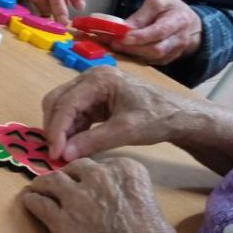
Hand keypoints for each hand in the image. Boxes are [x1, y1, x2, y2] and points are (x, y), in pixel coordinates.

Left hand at [21, 157, 191, 232]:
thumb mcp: (146, 201)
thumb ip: (123, 191)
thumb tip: (105, 197)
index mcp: (124, 169)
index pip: (98, 164)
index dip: (88, 175)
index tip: (83, 183)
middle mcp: (99, 176)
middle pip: (74, 168)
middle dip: (67, 177)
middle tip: (59, 185)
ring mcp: (77, 198)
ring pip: (51, 181)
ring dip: (43, 185)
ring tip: (37, 189)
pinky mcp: (60, 221)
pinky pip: (39, 203)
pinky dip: (33, 201)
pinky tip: (30, 202)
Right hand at [42, 65, 189, 161]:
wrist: (178, 115)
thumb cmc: (156, 118)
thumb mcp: (126, 131)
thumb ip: (93, 141)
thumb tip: (63, 154)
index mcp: (99, 79)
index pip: (66, 103)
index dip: (57, 130)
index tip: (54, 154)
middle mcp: (91, 77)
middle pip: (58, 100)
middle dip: (55, 128)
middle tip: (55, 155)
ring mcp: (93, 86)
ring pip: (63, 107)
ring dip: (62, 130)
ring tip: (64, 153)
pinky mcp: (96, 98)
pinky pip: (75, 113)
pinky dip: (72, 129)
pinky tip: (75, 146)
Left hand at [111, 0, 201, 64]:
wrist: (190, 23)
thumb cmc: (171, 10)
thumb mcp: (158, 3)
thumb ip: (142, 14)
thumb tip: (125, 27)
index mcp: (178, 20)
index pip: (159, 31)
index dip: (141, 36)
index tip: (123, 37)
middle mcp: (180, 38)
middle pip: (156, 49)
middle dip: (133, 47)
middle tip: (115, 43)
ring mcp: (176, 51)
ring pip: (153, 58)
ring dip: (134, 54)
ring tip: (118, 47)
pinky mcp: (170, 59)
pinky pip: (153, 62)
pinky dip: (139, 58)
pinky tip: (128, 52)